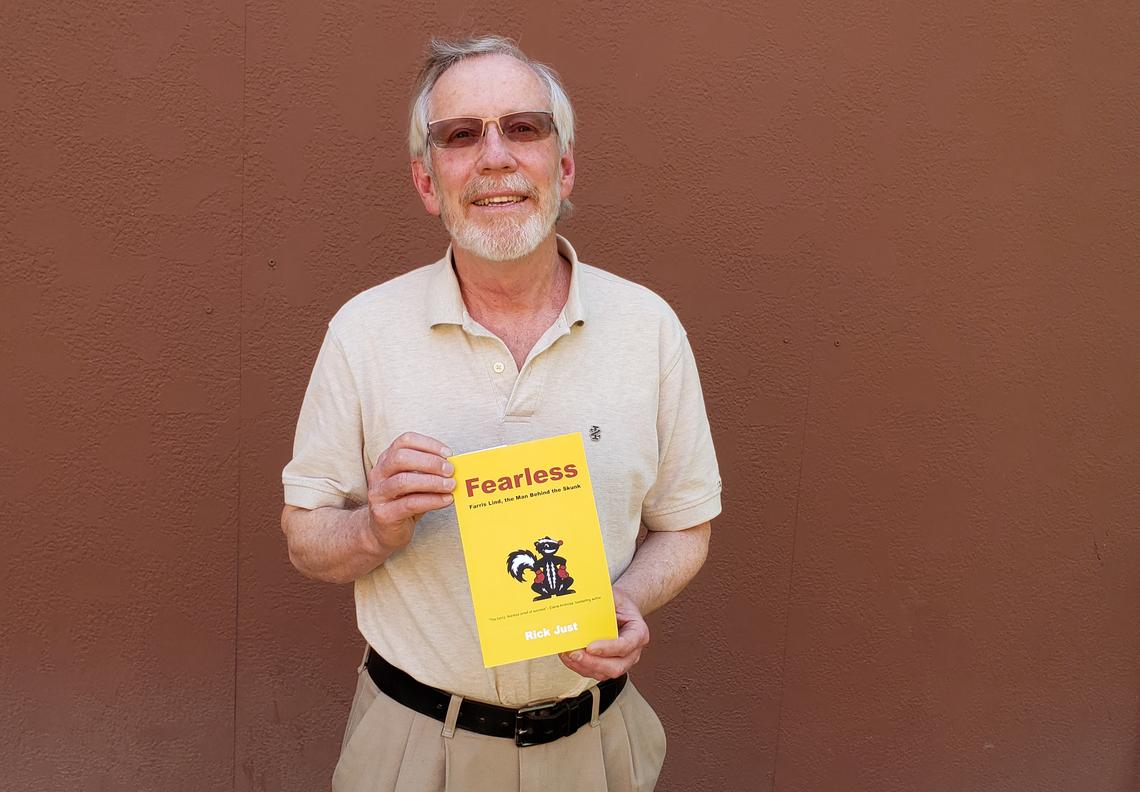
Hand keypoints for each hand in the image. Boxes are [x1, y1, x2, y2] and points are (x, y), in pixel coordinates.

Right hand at [363, 432, 454, 555]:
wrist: (383, 532)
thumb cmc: (404, 502)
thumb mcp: (416, 482)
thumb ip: (429, 472)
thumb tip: (455, 466)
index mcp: (386, 459)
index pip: (405, 441)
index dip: (428, 444)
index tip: (448, 453)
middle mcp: (379, 473)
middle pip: (401, 458)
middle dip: (430, 462)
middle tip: (450, 470)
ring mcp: (378, 494)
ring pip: (404, 481)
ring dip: (432, 482)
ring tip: (450, 485)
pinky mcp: (383, 514)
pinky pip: (410, 504)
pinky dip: (432, 501)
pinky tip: (446, 500)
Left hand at [559, 587, 648, 680]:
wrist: (620, 609)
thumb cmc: (619, 604)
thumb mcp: (615, 596)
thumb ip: (604, 600)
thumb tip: (583, 602)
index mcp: (638, 633)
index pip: (626, 645)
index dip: (608, 648)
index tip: (590, 647)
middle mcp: (632, 652)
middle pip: (616, 666)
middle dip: (593, 662)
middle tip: (575, 654)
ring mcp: (620, 662)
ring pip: (603, 673)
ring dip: (582, 666)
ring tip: (567, 655)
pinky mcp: (607, 666)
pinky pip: (593, 672)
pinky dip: (578, 667)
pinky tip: (568, 657)